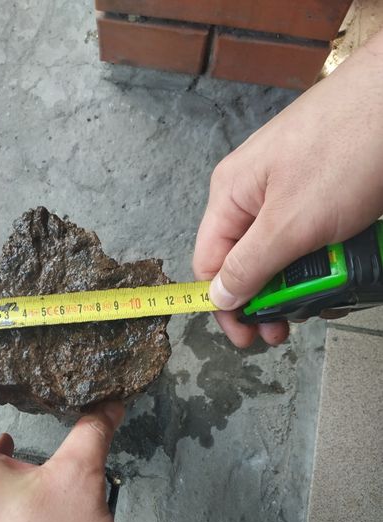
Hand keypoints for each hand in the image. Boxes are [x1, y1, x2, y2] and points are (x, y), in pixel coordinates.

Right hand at [193, 29, 382, 346]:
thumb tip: (217, 297)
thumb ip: (249, 265)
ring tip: (324, 300)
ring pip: (280, 253)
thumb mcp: (290, 224)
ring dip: (298, 283)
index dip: (224, 303)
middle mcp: (253, 194)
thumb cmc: (344, 156)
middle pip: (244, 261)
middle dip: (263, 299)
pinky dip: (323, 260)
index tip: (248, 335)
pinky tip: (341, 272)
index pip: (209, 263)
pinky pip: (310, 237)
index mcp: (231, 196)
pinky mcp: (323, 192)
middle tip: (285, 330)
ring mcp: (290, 191)